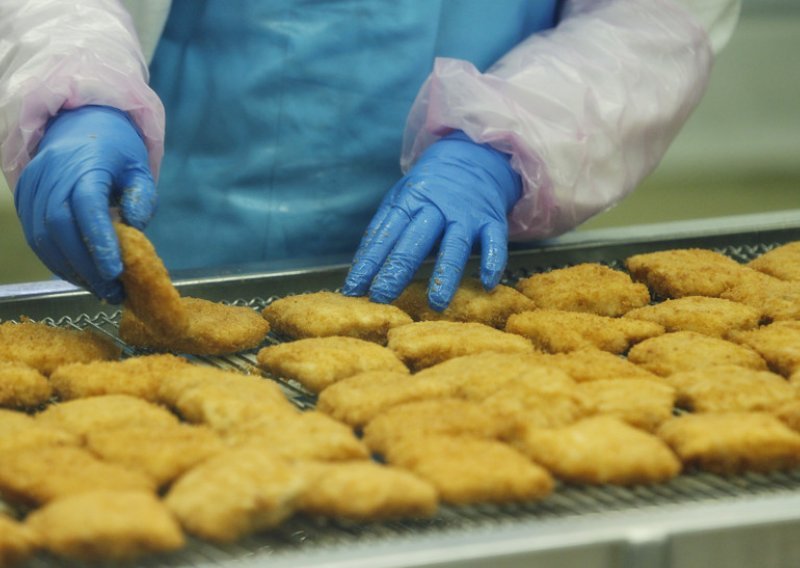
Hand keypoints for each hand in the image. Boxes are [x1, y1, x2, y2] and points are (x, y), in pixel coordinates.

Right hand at [15, 105, 156, 302]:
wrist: (78, 123)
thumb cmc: (115, 149)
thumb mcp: (139, 167)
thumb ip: (141, 197)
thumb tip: (136, 228)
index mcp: (85, 163)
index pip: (87, 206)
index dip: (99, 241)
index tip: (115, 272)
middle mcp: (52, 174)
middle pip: (60, 226)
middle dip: (85, 265)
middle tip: (112, 291)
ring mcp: (33, 185)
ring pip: (43, 236)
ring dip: (70, 269)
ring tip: (99, 289)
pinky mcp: (24, 197)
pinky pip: (35, 236)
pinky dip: (56, 260)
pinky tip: (79, 274)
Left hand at [342, 131, 521, 310]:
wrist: (474, 157)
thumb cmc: (429, 189)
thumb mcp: (400, 200)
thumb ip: (382, 232)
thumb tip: (360, 271)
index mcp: (409, 202)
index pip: (385, 236)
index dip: (369, 263)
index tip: (355, 289)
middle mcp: (437, 208)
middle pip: (414, 242)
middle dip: (396, 270)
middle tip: (382, 298)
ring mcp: (466, 215)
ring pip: (455, 245)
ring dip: (445, 275)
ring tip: (436, 303)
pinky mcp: (492, 220)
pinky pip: (495, 242)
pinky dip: (493, 262)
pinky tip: (487, 284)